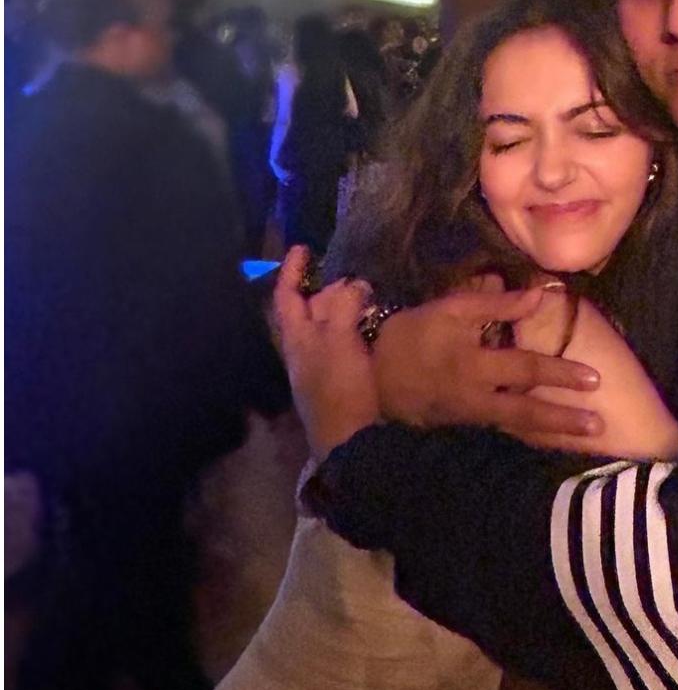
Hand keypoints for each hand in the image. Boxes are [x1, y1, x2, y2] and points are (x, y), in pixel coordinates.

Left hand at [275, 246, 378, 458]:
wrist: (353, 441)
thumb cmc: (339, 388)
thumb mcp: (338, 339)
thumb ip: (344, 305)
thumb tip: (356, 284)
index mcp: (296, 338)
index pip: (287, 296)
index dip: (292, 270)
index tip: (303, 247)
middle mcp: (306, 349)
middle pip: (313, 308)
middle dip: (331, 288)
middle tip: (357, 275)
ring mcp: (326, 365)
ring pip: (334, 325)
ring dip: (349, 307)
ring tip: (372, 295)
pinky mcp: (346, 378)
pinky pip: (351, 342)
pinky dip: (361, 328)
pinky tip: (379, 324)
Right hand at [371, 285, 603, 437]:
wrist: (370, 377)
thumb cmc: (413, 335)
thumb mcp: (451, 309)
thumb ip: (496, 303)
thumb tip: (540, 295)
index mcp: (475, 366)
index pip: (526, 369)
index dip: (560, 373)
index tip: (594, 379)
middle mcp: (477, 398)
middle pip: (528, 412)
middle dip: (565, 420)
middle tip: (600, 424)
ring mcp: (471, 419)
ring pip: (518, 430)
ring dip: (553, 435)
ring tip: (586, 438)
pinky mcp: (465, 429)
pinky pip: (503, 436)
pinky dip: (528, 441)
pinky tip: (551, 445)